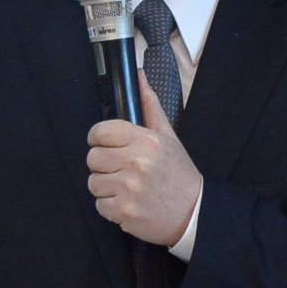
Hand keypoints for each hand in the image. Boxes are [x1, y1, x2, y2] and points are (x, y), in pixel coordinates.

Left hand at [86, 119, 201, 248]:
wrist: (193, 212)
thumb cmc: (179, 174)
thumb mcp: (168, 137)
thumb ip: (150, 106)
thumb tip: (138, 75)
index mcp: (147, 141)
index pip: (101, 132)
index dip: (97, 138)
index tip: (103, 144)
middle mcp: (137, 163)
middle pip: (93, 158)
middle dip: (103, 164)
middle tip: (120, 169)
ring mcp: (130, 189)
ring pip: (93, 182)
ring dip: (106, 187)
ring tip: (126, 188)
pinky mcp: (124, 211)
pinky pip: (99, 205)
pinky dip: (110, 206)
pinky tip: (128, 202)